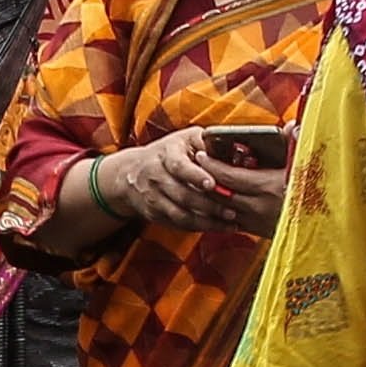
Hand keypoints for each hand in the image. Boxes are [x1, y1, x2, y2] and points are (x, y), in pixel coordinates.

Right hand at [107, 126, 283, 236]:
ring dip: (207, 222)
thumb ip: (206, 142)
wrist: (130, 174)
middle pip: (183, 195)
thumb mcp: (183, 139)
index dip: (195, 175)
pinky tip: (218, 228)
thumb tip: (234, 148)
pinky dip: (199, 228)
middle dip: (210, 205)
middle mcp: (157, 177)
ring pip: (181, 214)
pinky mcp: (155, 214)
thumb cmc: (167, 153)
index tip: (211, 183)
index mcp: (166, 154)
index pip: (179, 166)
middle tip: (232, 211)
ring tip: (230, 224)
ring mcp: (155, 198)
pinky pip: (178, 224)